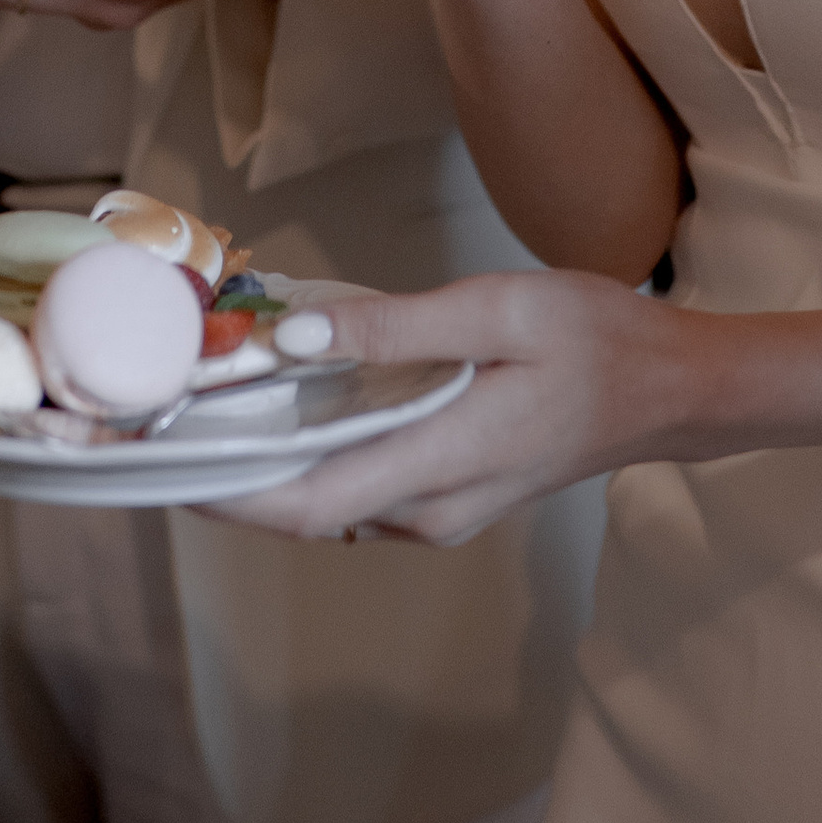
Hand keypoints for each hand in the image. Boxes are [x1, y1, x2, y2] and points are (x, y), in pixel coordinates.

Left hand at [204, 266, 699, 545]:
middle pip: (297, 507)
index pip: (297, 503)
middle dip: (221, 470)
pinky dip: (308, 452)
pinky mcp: (445, 497)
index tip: (150, 457)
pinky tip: (283, 399)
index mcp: (434, 467)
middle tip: (155, 415)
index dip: (215, 490)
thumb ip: (394, 329)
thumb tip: (292, 342)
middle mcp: (425, 510)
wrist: (671, 391)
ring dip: (263, 461)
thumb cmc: (594, 341)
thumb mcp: (496, 310)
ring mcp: (438, 512)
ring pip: (324, 498)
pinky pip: (355, 485)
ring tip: (203, 399)